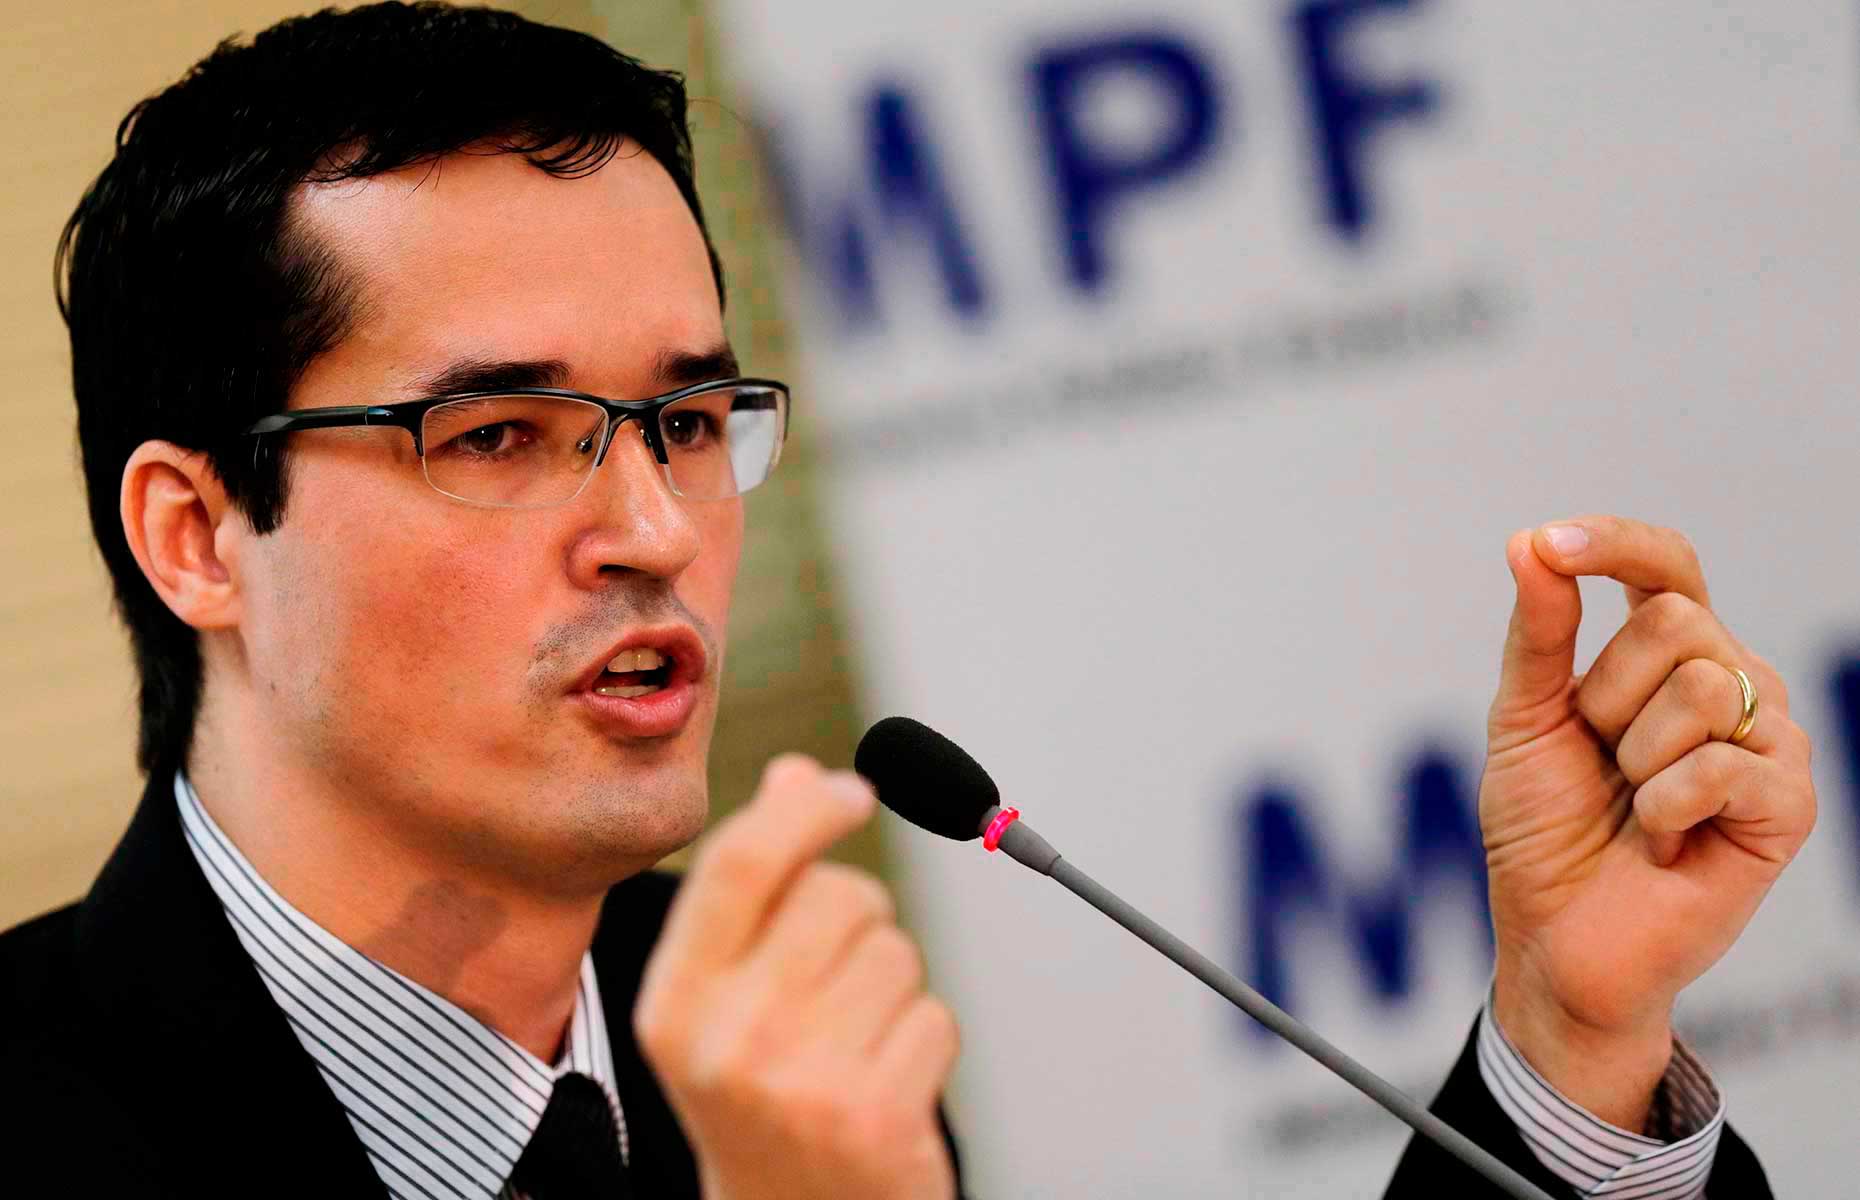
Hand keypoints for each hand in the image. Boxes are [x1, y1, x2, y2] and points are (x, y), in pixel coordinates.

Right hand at [634, 755, 958, 1199]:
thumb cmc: (759, 1096)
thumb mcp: (724, 1000)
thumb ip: (751, 890)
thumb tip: (797, 774)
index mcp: (674, 1000)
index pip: (742, 862)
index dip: (806, 808)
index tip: (850, 790)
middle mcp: (728, 1039)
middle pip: (838, 895)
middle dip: (860, 918)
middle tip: (837, 982)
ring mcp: (802, 1081)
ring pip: (896, 952)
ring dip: (893, 986)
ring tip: (854, 1042)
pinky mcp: (875, 1117)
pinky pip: (935, 1016)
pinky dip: (923, 1042)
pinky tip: (883, 1085)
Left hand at [1481, 516, 1814, 1131]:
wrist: (1558, 938)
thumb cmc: (1544, 830)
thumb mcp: (1525, 719)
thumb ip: (1538, 633)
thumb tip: (1530, 543)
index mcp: (1668, 656)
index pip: (1668, 566)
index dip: (1616, 544)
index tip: (1550, 544)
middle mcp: (1732, 684)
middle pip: (1678, 622)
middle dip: (1608, 696)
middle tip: (1603, 761)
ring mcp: (1770, 742)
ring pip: (1703, 687)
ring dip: (1636, 756)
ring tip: (1636, 805)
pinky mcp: (1788, 805)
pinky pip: (1720, 764)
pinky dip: (1665, 808)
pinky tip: (1663, 842)